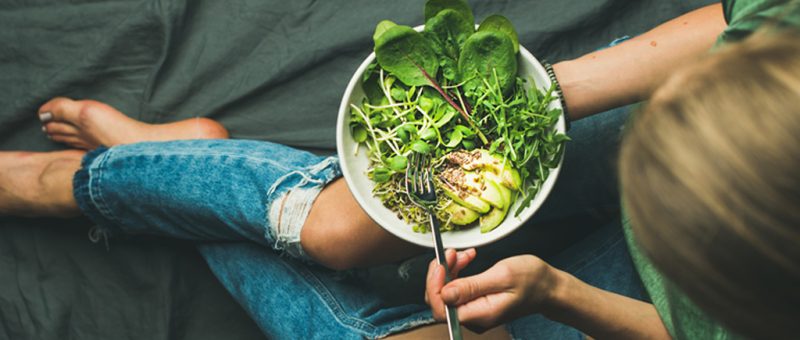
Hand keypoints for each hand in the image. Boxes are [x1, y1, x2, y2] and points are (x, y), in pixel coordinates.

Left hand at [425, 251, 560, 332]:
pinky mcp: (475, 304)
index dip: (434, 285)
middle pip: (440, 300)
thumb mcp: (502, 276)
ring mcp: (474, 313)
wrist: (548, 287)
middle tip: (453, 253)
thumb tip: (446, 293)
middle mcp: (474, 318)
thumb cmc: (532, 280)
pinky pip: (457, 290)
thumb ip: (472, 286)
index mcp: (480, 315)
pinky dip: (457, 272)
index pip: (441, 308)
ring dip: (450, 270)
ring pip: (447, 293)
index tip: (440, 264)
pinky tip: (466, 260)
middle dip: (442, 273)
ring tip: (464, 254)